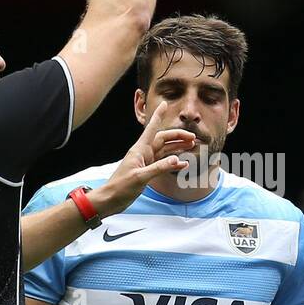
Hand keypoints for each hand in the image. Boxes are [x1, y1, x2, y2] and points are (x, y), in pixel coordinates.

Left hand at [91, 101, 193, 216]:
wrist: (110, 200)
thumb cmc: (120, 187)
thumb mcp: (140, 177)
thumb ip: (159, 168)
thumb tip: (177, 160)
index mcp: (140, 150)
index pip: (152, 129)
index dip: (158, 115)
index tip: (164, 104)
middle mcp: (143, 153)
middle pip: (163, 139)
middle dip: (178, 136)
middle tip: (193, 138)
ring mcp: (145, 162)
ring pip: (165, 150)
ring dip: (178, 148)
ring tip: (192, 146)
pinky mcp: (147, 171)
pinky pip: (163, 163)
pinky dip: (173, 163)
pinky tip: (183, 164)